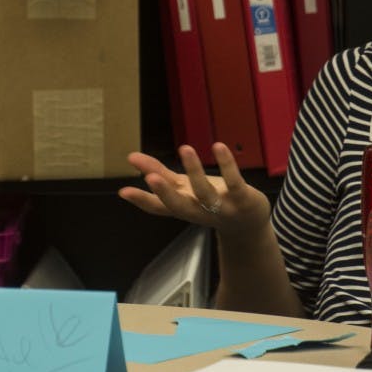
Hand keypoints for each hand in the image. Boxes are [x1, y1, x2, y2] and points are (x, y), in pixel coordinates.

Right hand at [118, 142, 271, 234]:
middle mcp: (199, 210)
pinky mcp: (242, 198)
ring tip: (184, 148)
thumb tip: (131, 157)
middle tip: (150, 178)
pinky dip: (227, 164)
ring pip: (205, 192)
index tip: (123, 191)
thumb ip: (160, 173)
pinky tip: (219, 146)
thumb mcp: (184, 189)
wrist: (247, 225)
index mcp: (182, 207)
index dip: (142, 201)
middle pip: (179, 205)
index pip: (159, 208)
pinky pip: (234, 181)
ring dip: (195, 171)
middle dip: (165, 193)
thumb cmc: (210, 202)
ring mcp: (221, 207)